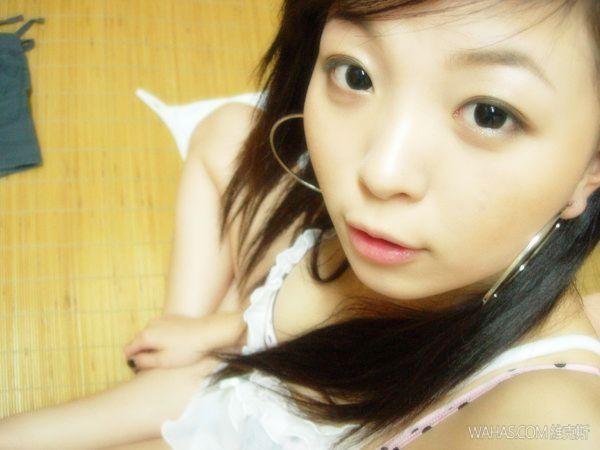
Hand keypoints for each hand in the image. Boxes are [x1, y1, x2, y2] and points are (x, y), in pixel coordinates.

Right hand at [123, 312, 244, 371]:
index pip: (128, 349)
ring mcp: (161, 319)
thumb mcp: (163, 361)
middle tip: (156, 364)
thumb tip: (133, 360)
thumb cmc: (187, 349)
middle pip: (139, 341)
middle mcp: (150, 324)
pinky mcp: (171, 318)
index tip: (140, 369)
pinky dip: (162, 338)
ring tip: (168, 355)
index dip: (132, 361)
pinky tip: (175, 345)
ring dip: (153, 345)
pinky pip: (160, 330)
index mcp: (146, 335)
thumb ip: (143, 361)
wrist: (207, 332)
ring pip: (150, 335)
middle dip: (143, 352)